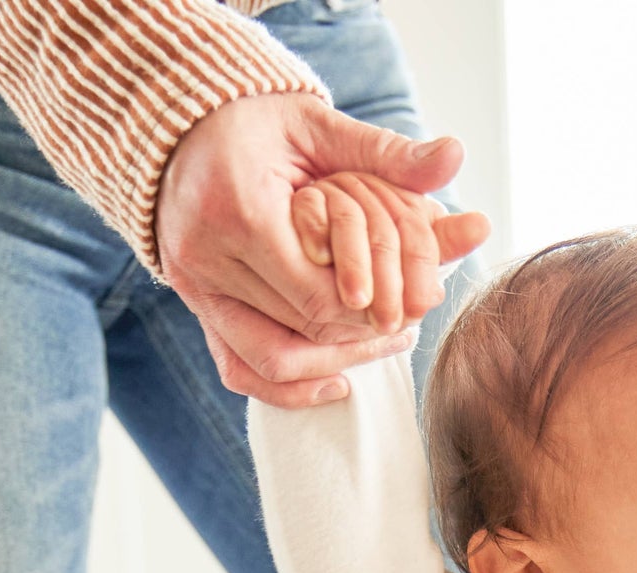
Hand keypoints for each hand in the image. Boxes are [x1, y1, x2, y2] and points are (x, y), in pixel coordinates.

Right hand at [156, 93, 480, 408]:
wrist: (181, 123)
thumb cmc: (257, 119)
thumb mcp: (321, 124)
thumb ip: (385, 151)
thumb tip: (456, 157)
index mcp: (240, 208)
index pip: (317, 290)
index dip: (369, 307)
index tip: (410, 301)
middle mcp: (207, 254)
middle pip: (300, 326)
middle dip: (359, 334)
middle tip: (408, 325)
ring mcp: (194, 286)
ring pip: (272, 358)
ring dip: (332, 362)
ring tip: (379, 346)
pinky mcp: (194, 304)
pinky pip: (239, 368)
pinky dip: (287, 388)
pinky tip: (336, 381)